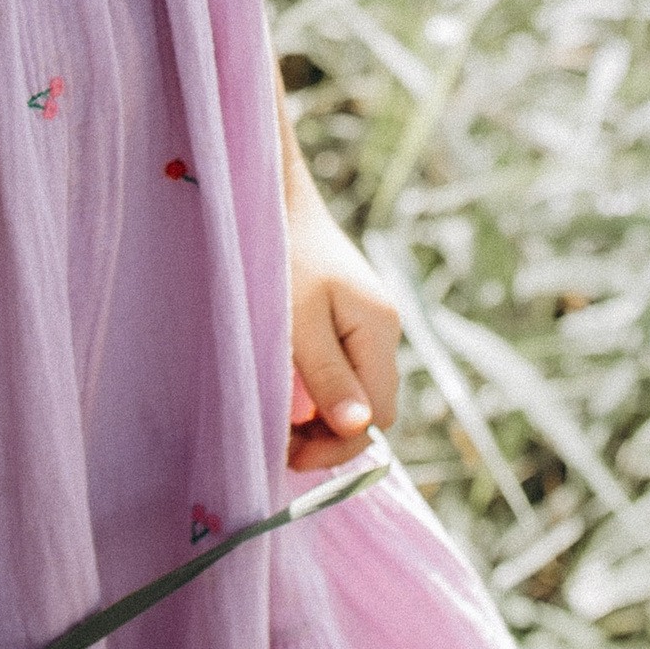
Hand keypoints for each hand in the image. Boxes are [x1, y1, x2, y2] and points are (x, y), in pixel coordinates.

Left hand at [283, 173, 400, 473]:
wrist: (266, 194)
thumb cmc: (278, 252)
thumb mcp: (297, 320)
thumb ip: (329, 376)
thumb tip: (359, 430)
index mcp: (379, 329)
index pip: (380, 417)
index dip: (341, 445)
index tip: (290, 454)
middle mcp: (383, 328)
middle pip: (372, 408)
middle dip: (329, 436)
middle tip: (278, 443)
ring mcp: (366, 322)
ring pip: (355, 392)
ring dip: (320, 415)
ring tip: (276, 419)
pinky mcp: (345, 317)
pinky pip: (341, 370)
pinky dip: (317, 391)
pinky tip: (285, 389)